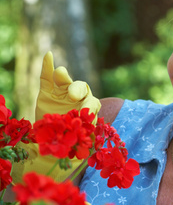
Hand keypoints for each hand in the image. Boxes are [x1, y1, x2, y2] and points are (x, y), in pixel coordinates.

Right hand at [12, 51, 100, 183]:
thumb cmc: (70, 146)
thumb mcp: (80, 143)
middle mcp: (77, 100)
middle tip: (72, 96)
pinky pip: (47, 77)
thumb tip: (92, 143)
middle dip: (78, 89)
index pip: (92, 101)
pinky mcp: (47, 92)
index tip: (83, 110)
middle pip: (81, 87)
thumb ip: (85, 137)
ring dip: (64, 76)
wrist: (52, 149)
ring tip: (60, 75)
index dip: (88, 104)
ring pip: (65, 80)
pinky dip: (48, 66)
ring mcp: (62, 94)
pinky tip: (48, 56)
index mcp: (88, 110)